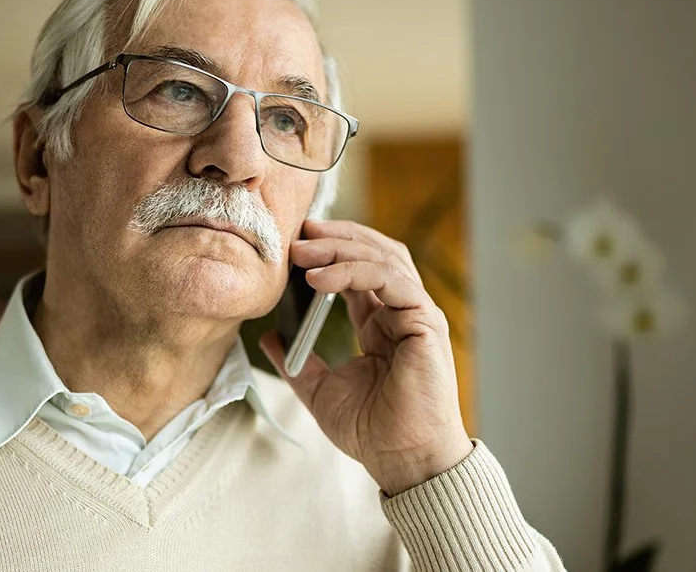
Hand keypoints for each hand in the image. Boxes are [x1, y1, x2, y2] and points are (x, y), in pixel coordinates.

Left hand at [259, 219, 472, 494]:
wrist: (401, 460)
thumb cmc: (371, 431)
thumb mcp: (319, 389)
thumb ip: (296, 361)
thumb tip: (269, 338)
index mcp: (380, 324)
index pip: (360, 268)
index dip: (330, 249)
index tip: (294, 242)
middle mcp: (401, 313)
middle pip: (375, 253)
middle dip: (335, 238)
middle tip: (297, 235)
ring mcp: (417, 315)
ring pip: (384, 258)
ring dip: (341, 248)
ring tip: (302, 251)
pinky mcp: (426, 323)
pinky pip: (391, 281)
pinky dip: (355, 271)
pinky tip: (321, 279)